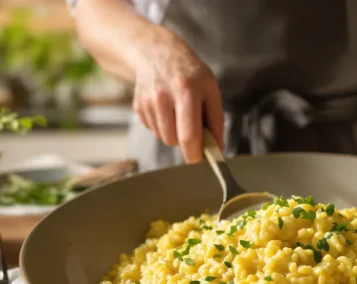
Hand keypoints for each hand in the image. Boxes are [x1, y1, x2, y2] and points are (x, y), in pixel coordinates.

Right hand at [132, 29, 224, 162]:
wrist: (158, 53)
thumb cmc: (189, 72)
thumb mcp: (211, 88)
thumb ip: (216, 119)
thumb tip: (218, 147)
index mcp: (186, 91)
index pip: (188, 135)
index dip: (194, 153)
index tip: (199, 157)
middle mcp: (163, 96)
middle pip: (174, 140)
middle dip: (186, 141)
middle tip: (193, 126)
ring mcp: (148, 102)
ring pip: (163, 138)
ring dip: (174, 133)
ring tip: (179, 113)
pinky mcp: (138, 106)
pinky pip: (154, 130)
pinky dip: (163, 126)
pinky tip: (166, 109)